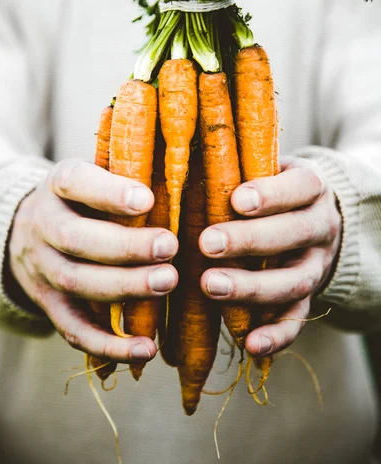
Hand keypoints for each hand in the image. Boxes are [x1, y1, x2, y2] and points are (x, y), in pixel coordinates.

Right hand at [8, 158, 177, 362]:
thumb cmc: (83, 198)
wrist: (26, 230)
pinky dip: (109, 345)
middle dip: (124, 246)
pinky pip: (73, 329)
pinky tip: (146, 349)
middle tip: (169, 247)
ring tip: (168, 282)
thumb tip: (190, 176)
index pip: (75, 182)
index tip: (148, 199)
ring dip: (124, 288)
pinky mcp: (48, 304)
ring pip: (77, 283)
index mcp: (59, 184)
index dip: (109, 192)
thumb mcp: (95, 174)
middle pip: (75, 238)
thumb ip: (129, 174)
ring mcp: (42, 268)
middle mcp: (43, 224)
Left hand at [199, 157, 341, 356]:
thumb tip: (181, 158)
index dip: (272, 194)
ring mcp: (316, 264)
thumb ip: (237, 167)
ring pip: (295, 281)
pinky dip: (277, 335)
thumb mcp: (265, 169)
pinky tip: (249, 345)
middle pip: (295, 233)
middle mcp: (320, 226)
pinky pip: (298, 319)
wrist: (316, 218)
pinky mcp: (309, 296)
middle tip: (207, 243)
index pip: (300, 186)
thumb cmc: (273, 190)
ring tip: (211, 286)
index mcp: (310, 188)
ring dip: (254, 287)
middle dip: (251, 240)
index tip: (237, 199)